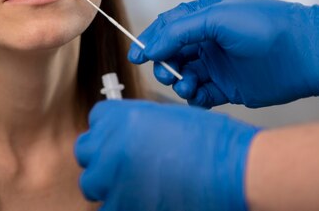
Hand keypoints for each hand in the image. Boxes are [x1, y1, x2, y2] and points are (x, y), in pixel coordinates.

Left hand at [75, 100, 258, 210]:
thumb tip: (124, 135)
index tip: (117, 137)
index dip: (109, 130)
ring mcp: (113, 178)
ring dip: (108, 184)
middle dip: (102, 157)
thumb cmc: (211, 142)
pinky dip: (120, 205)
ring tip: (134, 185)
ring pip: (91, 183)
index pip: (96, 120)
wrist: (233, 170)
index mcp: (121, 117)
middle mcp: (111, 145)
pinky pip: (107, 208)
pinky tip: (141, 200)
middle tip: (122, 164)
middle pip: (85, 151)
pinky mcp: (123, 206)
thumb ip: (137, 125)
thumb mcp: (167, 118)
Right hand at [128, 0, 318, 107]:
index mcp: (204, 17)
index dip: (150, 41)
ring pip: (183, 75)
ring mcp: (217, 65)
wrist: (306, 54)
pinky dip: (193, 98)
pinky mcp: (227, 87)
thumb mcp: (217, 18)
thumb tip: (148, 46)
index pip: (168, 27)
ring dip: (179, 81)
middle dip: (164, 64)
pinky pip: (200, 95)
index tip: (137, 56)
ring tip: (189, 85)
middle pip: (171, 54)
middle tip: (170, 72)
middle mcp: (208, 40)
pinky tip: (199, 96)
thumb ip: (179, 31)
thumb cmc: (265, 26)